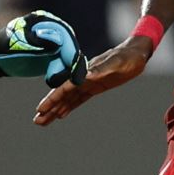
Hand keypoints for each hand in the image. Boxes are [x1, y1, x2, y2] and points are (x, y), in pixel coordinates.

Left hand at [0, 10, 86, 87]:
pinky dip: (62, 75)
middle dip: (73, 64)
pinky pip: (62, 66)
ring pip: (68, 59)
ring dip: (68, 72)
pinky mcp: (52, 56)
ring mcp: (54, 44)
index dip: (70, 52)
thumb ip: (37, 42)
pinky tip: (57, 84)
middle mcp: (54, 31)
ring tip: (59, 84)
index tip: (72, 65)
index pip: (65, 36)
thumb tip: (57, 43)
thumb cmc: (4, 46)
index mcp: (46, 22)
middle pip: (70, 48)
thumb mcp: (19, 43)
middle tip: (76, 81)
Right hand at [34, 36, 149, 125]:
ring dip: (56, 109)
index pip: (65, 88)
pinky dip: (69, 107)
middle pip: (63, 95)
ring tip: (43, 121)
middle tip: (37, 121)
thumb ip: (101, 69)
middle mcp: (84, 78)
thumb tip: (87, 76)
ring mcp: (88, 83)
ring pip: (68, 99)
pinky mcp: (95, 87)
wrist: (136, 53)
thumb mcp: (116, 63)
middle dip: (50, 108)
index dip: (53, 99)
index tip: (41, 109)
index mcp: (86, 73)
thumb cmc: (128, 57)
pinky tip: (61, 115)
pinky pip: (78, 99)